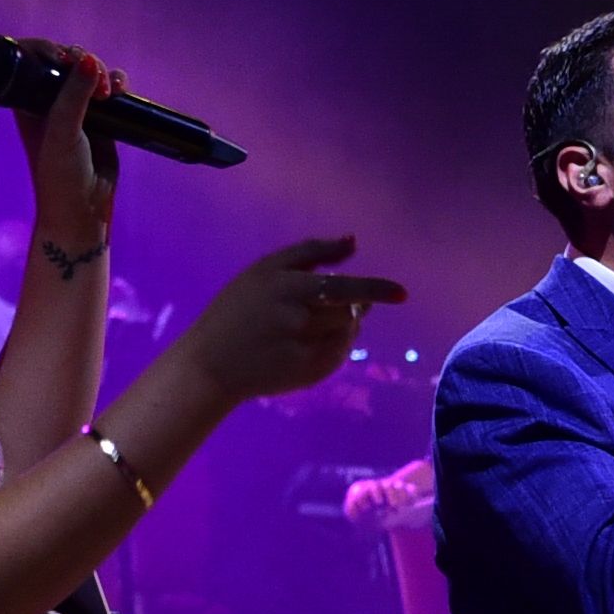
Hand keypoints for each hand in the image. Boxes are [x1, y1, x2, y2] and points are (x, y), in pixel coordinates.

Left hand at [17, 42, 126, 243]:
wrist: (82, 210)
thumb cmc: (60, 173)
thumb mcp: (63, 131)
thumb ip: (73, 94)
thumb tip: (89, 60)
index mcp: (26, 101)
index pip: (32, 60)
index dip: (49, 50)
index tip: (67, 58)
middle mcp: (48, 102)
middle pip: (65, 62)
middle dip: (83, 61)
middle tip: (95, 82)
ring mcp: (75, 110)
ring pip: (89, 73)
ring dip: (102, 72)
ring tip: (110, 91)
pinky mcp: (101, 120)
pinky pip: (109, 90)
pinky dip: (117, 84)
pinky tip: (122, 91)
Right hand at [170, 238, 406, 404]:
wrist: (210, 363)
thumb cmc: (238, 310)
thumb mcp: (263, 271)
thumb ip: (310, 253)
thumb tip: (353, 241)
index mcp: (284, 285)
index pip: (340, 286)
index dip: (373, 290)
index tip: (402, 294)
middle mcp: (295, 317)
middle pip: (347, 309)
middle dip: (347, 306)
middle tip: (318, 309)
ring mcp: (302, 347)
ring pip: (346, 330)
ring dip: (341, 325)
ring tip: (306, 327)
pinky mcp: (307, 372)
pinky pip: (339, 354)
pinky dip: (335, 345)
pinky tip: (307, 345)